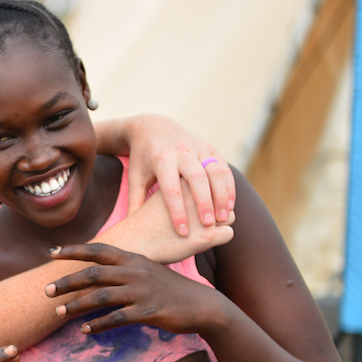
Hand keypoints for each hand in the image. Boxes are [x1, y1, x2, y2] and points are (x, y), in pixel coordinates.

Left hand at [46, 243, 221, 334]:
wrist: (203, 306)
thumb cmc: (169, 290)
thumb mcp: (147, 271)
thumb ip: (123, 269)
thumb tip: (94, 271)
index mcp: (133, 259)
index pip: (98, 249)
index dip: (74, 250)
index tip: (51, 252)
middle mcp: (135, 271)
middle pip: (93, 273)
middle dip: (67, 281)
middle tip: (47, 290)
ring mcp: (142, 291)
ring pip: (100, 297)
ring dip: (76, 305)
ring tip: (59, 312)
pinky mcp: (148, 312)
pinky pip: (116, 318)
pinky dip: (97, 324)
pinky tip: (84, 330)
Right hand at [56, 185, 232, 268]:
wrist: (131, 245)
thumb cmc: (145, 222)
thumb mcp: (161, 197)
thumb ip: (181, 191)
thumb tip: (197, 189)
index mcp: (184, 181)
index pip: (212, 180)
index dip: (208, 194)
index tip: (199, 207)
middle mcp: (196, 196)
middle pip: (222, 196)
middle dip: (219, 209)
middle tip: (206, 221)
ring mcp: (201, 216)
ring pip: (230, 215)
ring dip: (222, 224)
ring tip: (205, 232)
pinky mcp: (205, 236)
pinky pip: (228, 234)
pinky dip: (220, 238)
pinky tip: (204, 242)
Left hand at [124, 115, 234, 235]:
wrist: (153, 127)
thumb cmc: (142, 160)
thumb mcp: (135, 178)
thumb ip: (135, 202)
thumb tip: (130, 233)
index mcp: (160, 160)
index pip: (171, 188)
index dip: (177, 211)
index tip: (182, 232)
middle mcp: (181, 152)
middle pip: (196, 177)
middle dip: (204, 202)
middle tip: (209, 224)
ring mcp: (197, 148)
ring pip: (215, 171)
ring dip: (222, 195)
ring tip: (224, 218)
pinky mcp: (209, 147)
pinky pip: (223, 167)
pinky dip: (229, 186)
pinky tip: (230, 205)